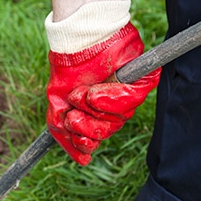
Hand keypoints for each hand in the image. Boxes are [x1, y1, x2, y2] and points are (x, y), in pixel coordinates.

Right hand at [47, 23, 159, 165]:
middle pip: (107, 131)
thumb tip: (83, 161)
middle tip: (74, 113)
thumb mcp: (58, 103)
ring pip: (118, 119)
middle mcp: (117, 106)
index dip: (86, 141)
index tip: (75, 133)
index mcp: (99, 112)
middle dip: (87, 126)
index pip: (98, 137)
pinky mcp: (143, 80)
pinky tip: (95, 93)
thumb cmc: (68, 68)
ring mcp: (131, 94)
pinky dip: (110, 99)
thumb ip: (64, 132)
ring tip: (81, 94)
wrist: (76, 38)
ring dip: (93, 110)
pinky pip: (131, 101)